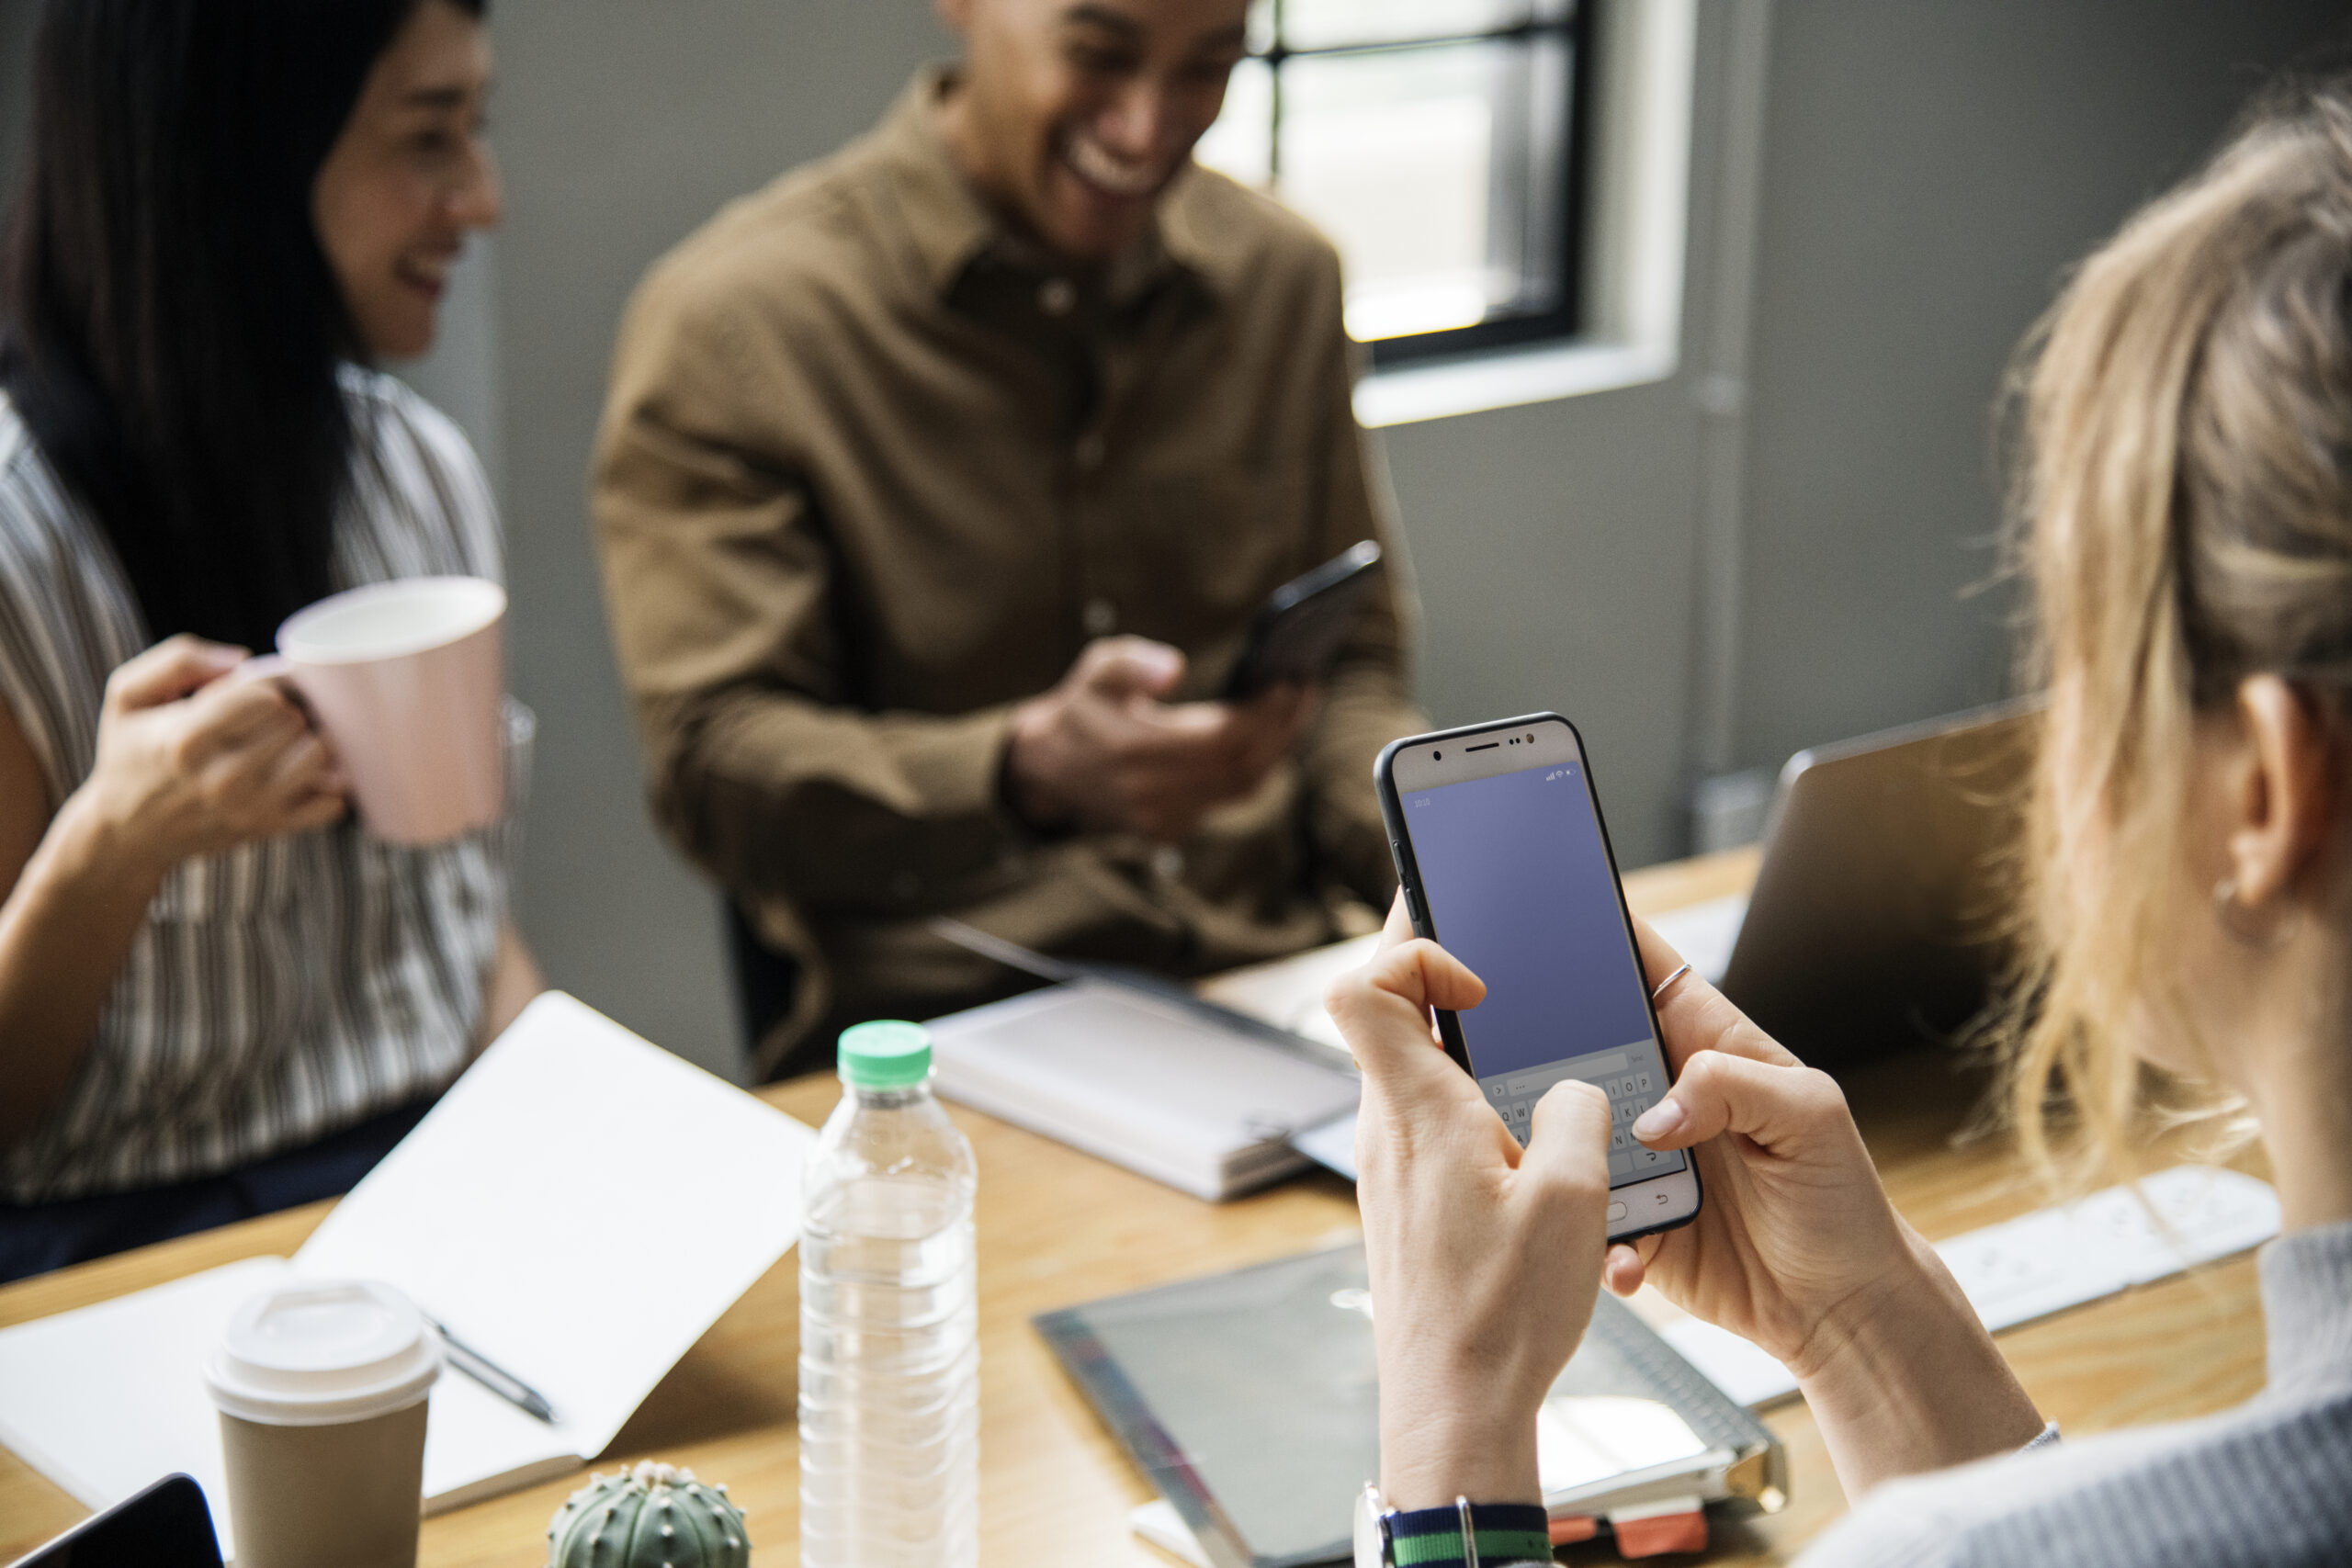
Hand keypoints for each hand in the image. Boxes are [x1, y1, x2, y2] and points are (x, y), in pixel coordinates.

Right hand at [74, 636, 347, 876]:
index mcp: (187, 739)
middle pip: (294, 721)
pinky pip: (332, 801)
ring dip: (307, 741)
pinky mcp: (271, 829)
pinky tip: (298, 773)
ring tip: (283, 740)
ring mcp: (252, 809)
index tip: (253, 691)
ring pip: (319, 755)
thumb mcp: (128, 695)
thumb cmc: (132, 753)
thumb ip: (180, 659)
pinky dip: (326, 785)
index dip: (265, 684)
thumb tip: (243, 660)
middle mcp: (223, 778)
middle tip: (266, 717)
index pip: (266, 696)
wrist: (127, 831)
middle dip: (286, 709)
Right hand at [1003, 637, 1310, 840]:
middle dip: (1281, 728)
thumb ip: (1131, 662)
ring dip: (1277, 749)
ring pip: (1243, 788)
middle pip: (1241, 767)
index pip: (1220, 740)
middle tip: (1305, 690)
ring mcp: (1161, 818)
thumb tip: (1173, 669)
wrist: (1049, 767)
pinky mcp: (1170, 829)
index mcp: (1131, 751)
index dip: (1263, 713)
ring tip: (1297, 710)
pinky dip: (1257, 767)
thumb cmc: (1082, 706)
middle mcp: (1149, 793)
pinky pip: (1229, 798)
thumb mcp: (1096, 668)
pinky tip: (1273, 734)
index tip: (1290, 681)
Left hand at [1328, 895, 1612, 1510]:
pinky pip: (1423, 1122)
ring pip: (1407, 1070)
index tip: (1479, 984)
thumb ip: (1578, 1116)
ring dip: (1461, 1047)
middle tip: (1500, 967)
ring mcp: (1389, 1167)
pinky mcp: (1404, 1201)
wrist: (1454, 1408)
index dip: (1414, 951)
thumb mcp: (1575, 1200)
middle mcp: (1386, 1130)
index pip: (1361, 984)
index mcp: (1417, 1111)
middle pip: (1385, 1013)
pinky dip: (1466, 1103)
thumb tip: (1573, 1089)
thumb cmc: (1503, 1314)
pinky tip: (1522, 1138)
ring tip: (1529, 1057)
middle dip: (1442, 975)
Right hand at [1605, 916, 2043, 1491]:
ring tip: (1581, 1175)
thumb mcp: (1811, 1115)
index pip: (1645, 971)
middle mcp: (1662, 1096)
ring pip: (1567, 1133)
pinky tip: (1624, 1255)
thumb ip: (1732, 1086)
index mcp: (1707, 1046)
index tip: (1558, 926)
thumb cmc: (1840, 1200)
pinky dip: (1590, 1235)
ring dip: (1563, 1150)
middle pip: (1584, 1046)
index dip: (1602, 938)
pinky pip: (1581, 1218)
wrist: (1841, 1308)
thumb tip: (1653, 1118)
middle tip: (1531, 1062)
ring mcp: (1637, 1159)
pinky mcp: (1627, 1223)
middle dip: (1549, 1046)